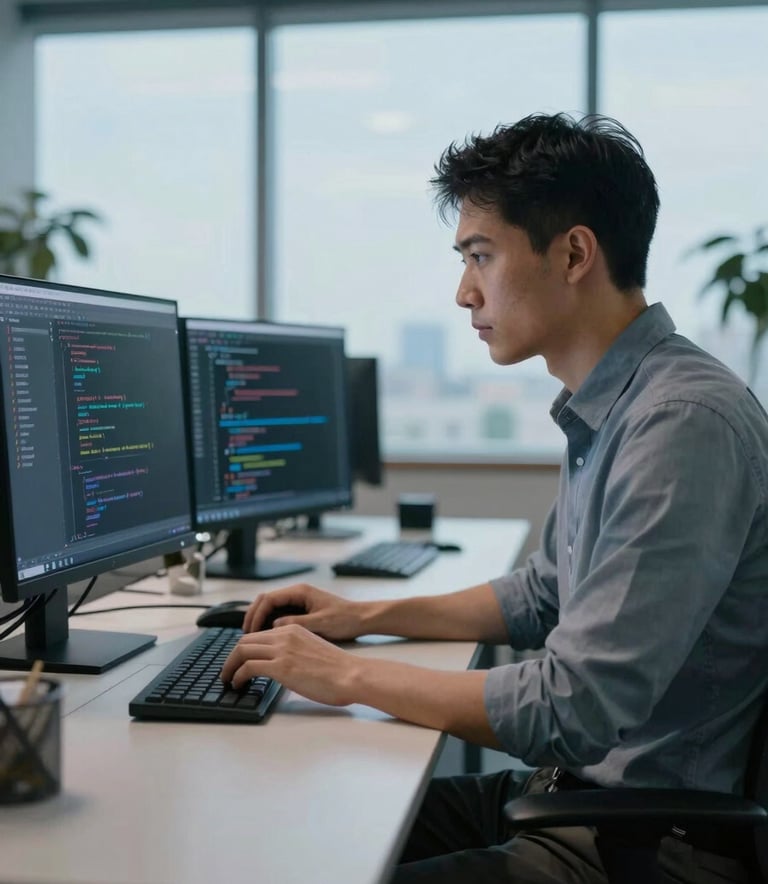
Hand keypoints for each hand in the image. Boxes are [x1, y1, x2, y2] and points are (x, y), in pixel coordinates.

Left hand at [220, 625, 357, 705]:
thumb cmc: (339, 669)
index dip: (245, 649)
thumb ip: (295, 651)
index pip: (259, 635)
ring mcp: (282, 650)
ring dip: (229, 666)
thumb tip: (282, 666)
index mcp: (293, 629)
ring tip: (227, 679)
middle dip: (232, 656)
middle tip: (227, 671)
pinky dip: (237, 675)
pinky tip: (237, 684)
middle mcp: (285, 634)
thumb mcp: (312, 650)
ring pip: (242, 651)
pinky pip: (248, 667)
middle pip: (246, 640)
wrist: (351, 674)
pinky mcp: (281, 667)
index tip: (239, 661)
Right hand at [242, 583, 364, 640]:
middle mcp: (297, 594)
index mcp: (300, 592)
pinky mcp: (302, 611)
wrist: (363, 619)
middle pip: (265, 601)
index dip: (256, 615)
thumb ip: (297, 623)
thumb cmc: (345, 619)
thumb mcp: (321, 623)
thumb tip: (274, 626)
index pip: (268, 599)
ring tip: (252, 639)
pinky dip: (270, 624)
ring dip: (260, 620)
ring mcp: (299, 602)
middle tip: (245, 635)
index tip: (250, 631)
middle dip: (253, 616)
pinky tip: (267, 639)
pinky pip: (279, 614)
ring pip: (271, 607)